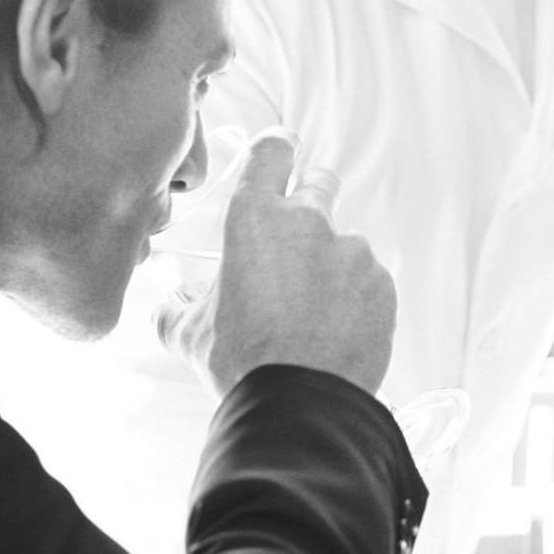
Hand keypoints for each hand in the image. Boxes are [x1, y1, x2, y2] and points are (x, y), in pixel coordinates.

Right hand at [157, 129, 395, 396]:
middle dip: (311, 202)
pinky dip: (355, 299)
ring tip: (312, 315)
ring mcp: (352, 252)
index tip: (282, 151)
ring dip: (331, 266)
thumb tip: (170, 297)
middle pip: (320, 183)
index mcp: (255, 219)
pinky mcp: (382, 284)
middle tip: (296, 242)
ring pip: (344, 243)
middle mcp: (309, 222)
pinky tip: (336, 332)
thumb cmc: (242, 363)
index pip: (272, 153)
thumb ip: (175, 304)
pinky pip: (368, 281)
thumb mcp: (188, 333)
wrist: (299, 403)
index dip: (277, 150)